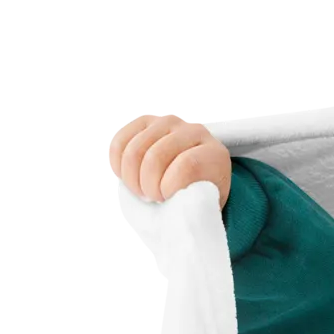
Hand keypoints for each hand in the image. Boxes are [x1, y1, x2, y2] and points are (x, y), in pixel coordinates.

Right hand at [105, 112, 232, 212]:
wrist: (197, 174)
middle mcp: (192, 131)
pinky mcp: (145, 122)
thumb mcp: (205, 201)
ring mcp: (167, 123)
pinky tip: (128, 177)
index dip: (170, 187)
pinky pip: (120, 143)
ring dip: (132, 178)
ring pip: (134, 150)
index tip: (168, 199)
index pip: (187, 166)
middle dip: (148, 185)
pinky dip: (118, 165)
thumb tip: (178, 211)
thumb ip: (195, 203)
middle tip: (152, 198)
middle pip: (155, 157)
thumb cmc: (200, 190)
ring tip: (142, 190)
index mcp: (214, 153)